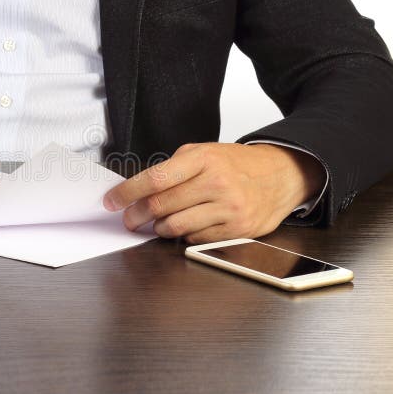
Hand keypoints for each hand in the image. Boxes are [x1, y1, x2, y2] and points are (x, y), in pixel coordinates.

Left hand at [103, 143, 324, 242]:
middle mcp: (216, 182)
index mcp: (202, 159)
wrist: (280, 175)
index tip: (112, 200)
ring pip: (175, 226)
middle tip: (128, 219)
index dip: (128, 192)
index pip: (155, 178)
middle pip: (161, 206)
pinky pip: (195, 239)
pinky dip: (185, 235)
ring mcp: (228, 207)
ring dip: (159, 228)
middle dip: (136, 215)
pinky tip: (188, 225)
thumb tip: (137, 191)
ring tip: (159, 222)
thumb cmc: (236, 165)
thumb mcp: (204, 154)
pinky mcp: (237, 229)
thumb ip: (172, 170)